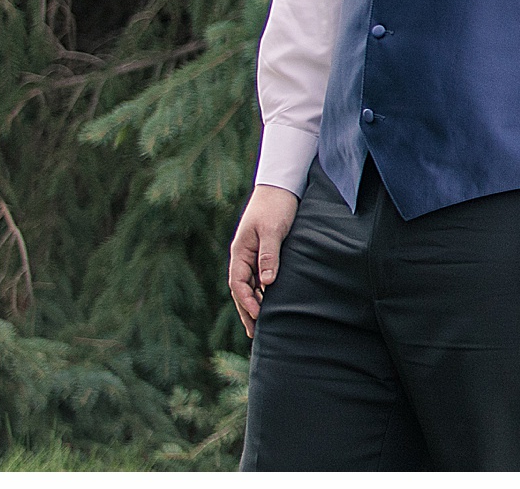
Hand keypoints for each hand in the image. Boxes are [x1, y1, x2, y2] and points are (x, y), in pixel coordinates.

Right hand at [227, 185, 298, 335]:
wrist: (281, 185)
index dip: (246, 301)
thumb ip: (269, 255)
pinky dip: (262, 291)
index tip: (258, 315)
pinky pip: (259, 277)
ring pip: (250, 285)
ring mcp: (252, 254)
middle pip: (241, 289)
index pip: (238, 283)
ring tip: (260, 325)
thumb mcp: (272, 230)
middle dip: (246, 310)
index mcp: (240, 251)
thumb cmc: (275, 205)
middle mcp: (243, 255)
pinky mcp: (263, 252)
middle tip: (254, 333)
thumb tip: (267, 283)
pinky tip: (269, 302)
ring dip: (254, 303)